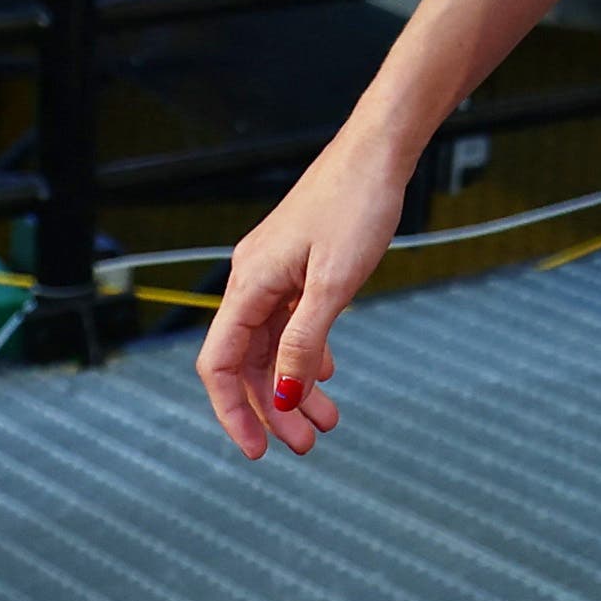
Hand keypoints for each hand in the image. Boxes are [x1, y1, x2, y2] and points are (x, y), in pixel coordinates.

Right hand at [195, 129, 413, 459]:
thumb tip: (282, 396)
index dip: (233, 411)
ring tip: (327, 419)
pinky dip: (307, 352)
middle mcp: (252, 280)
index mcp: (249, 284)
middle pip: (249, 362)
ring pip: (273, 345)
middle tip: (308, 443)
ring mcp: (274, 271)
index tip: (258, 449)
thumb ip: (304, 342)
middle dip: (275, 407)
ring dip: (295, 385)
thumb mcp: (334, 283)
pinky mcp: (298, 264)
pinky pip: (291, 321)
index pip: (220, 364)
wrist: (379, 150)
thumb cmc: (356, 204)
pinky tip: (328, 373)